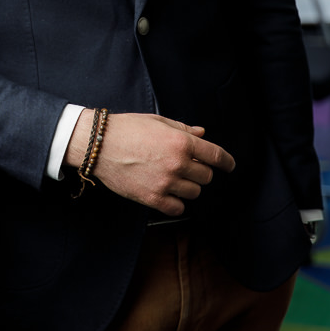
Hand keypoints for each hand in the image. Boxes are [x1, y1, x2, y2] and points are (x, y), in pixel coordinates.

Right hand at [65, 110, 234, 215]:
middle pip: (206, 177)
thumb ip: (183, 130)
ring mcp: (165, 183)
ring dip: (188, 186)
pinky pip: (177, 208)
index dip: (227, 162)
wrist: (99, 145)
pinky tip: (166, 192)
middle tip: (186, 167)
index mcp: (181, 142)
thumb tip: (202, 135)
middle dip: (200, 171)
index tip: (229, 166)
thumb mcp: (158, 122)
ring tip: (172, 178)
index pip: (216, 156)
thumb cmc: (128, 129)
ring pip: (194, 193)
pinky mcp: (152, 199)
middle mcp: (177, 164)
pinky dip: (175, 202)